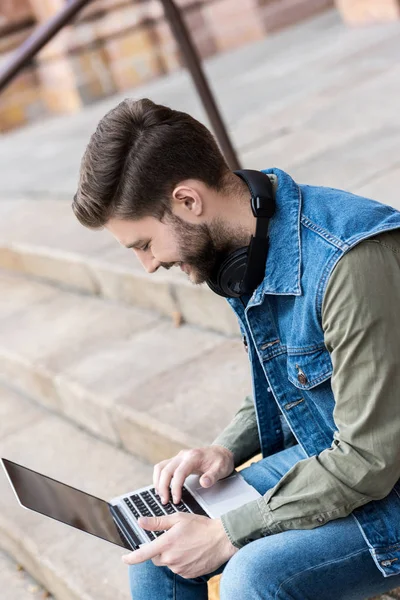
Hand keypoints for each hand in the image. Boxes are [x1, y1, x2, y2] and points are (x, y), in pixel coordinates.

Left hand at [122, 513, 237, 577]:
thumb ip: (157, 522)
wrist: (221, 539)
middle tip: (173, 539)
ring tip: (186, 544)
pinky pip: (179, 569)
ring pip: (168, 563)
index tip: (125, 559)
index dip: (131, 558)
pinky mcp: (188, 575)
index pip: (143, 554)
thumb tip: (141, 521)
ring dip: (172, 556)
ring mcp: (180, 568)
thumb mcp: (178, 518)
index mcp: (166, 544)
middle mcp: (171, 559)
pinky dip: (181, 562)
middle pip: (156, 558)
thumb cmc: (201, 526)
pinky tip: (191, 552)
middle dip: (160, 550)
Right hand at [153, 445, 233, 504]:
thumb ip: (212, 476)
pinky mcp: (176, 460)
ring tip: (161, 496)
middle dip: (163, 487)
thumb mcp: (221, 469)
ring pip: (160, 467)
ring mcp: (178, 457)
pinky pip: (162, 467)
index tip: (176, 500)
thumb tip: (204, 483)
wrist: (221, 452)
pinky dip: (159, 478)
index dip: (175, 487)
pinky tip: (161, 488)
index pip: (179, 473)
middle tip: (165, 501)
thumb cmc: (221, 461)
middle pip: (165, 470)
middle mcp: (183, 455)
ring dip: (158, 482)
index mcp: (193, 457)